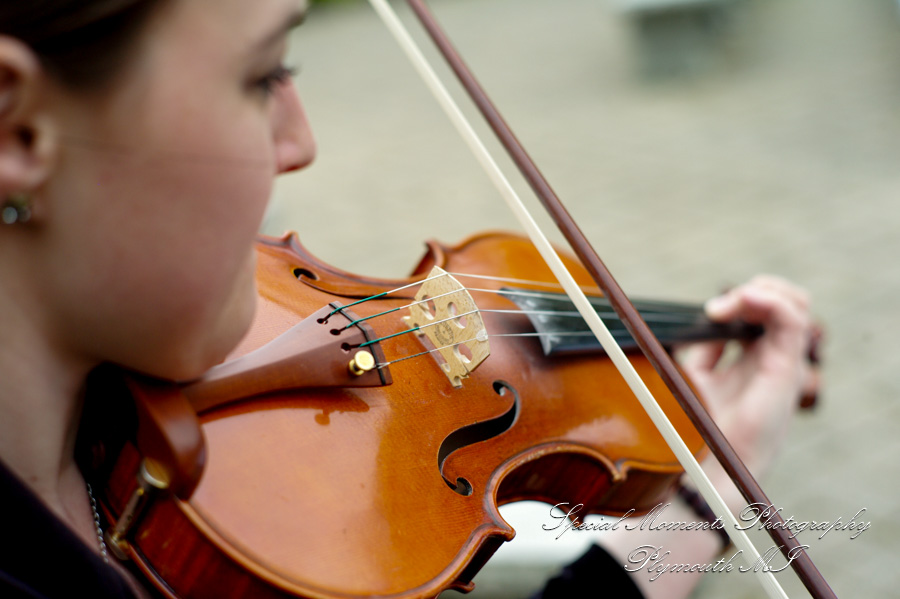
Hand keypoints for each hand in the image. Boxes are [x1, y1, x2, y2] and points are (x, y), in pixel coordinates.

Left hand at [677, 275, 819, 478]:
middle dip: (752, 290)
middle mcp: (774, 357)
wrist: (710, 464)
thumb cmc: (702, 428)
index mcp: (755, 358)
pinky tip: (742, 301)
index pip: (764, 309)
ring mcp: (783, 361)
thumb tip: (705, 321)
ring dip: (760, 290)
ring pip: (795, 303)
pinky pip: (792, 319)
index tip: (709, 311)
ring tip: (729, 304)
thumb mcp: (697, 377)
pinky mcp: (786, 368)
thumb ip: (705, 349)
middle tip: (716, 309)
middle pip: (784, 301)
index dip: (740, 299)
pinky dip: (768, 300)